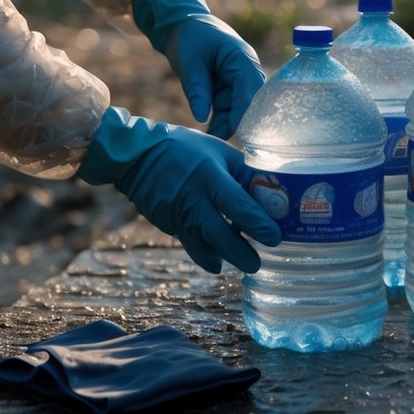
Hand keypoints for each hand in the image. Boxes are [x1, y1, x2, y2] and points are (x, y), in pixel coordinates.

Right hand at [78, 107, 285, 273]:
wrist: (138, 155)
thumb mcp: (221, 152)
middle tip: (257, 264)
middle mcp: (192, 199)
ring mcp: (176, 215)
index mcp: (210, 177)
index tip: (275, 238)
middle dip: (240, 254)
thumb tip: (271, 193)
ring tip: (242, 263)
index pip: (238, 206)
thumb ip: (244, 173)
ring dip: (222, 257)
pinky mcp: (166, 224)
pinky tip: (218, 256)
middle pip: (219, 235)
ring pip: (200, 246)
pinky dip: (204, 251)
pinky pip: (189, 242)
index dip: (258, 225)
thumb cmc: (188, 149)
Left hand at [132, 0, 264, 137]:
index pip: (251, 93)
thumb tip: (202, 119)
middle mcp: (248, 71)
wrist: (183, 23)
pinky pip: (230, 107)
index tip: (236, 137)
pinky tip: (209, 133)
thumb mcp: (189, 63)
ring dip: (226, 124)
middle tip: (221, 145)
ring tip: (209, 142)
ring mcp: (240, 79)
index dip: (246, 116)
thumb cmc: (189, 37)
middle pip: (250, 104)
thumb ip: (197, 90)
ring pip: (240, 109)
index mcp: (242, 60)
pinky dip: (221, 119)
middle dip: (237, 124)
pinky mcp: (231, 86)